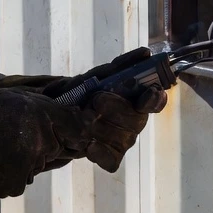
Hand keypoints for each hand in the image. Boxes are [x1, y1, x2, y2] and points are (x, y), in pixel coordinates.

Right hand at [0, 89, 94, 196]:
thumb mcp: (20, 98)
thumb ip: (46, 107)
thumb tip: (72, 113)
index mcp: (47, 115)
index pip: (79, 128)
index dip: (77, 132)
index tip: (73, 135)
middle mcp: (45, 140)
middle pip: (53, 149)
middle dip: (40, 146)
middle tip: (14, 139)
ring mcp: (32, 163)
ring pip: (34, 166)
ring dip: (22, 162)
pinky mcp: (17, 183)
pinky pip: (17, 182)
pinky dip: (6, 178)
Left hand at [41, 48, 168, 172]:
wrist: (56, 113)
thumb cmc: (83, 91)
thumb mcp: (99, 75)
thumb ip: (122, 65)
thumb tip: (146, 53)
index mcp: (138, 100)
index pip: (155, 101)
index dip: (155, 99)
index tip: (149, 93)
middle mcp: (135, 120)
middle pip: (137, 120)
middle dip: (117, 108)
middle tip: (95, 100)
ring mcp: (124, 140)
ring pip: (124, 139)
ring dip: (103, 127)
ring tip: (84, 118)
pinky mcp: (111, 156)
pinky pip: (112, 159)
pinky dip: (100, 152)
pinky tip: (89, 145)